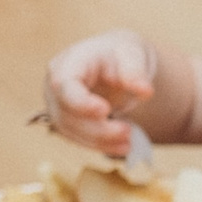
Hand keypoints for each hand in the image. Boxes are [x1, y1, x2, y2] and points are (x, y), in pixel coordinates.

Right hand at [43, 29, 159, 155]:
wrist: (118, 64)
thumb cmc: (121, 56)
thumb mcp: (132, 54)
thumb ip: (135, 70)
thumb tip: (145, 91)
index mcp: (69, 63)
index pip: (63, 85)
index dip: (80, 102)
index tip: (105, 110)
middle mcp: (56, 86)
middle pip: (66, 113)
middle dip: (97, 128)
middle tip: (128, 132)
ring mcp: (58, 105)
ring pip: (71, 131)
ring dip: (100, 141)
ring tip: (129, 142)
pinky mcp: (67, 122)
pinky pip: (78, 139)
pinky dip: (101, 145)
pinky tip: (123, 147)